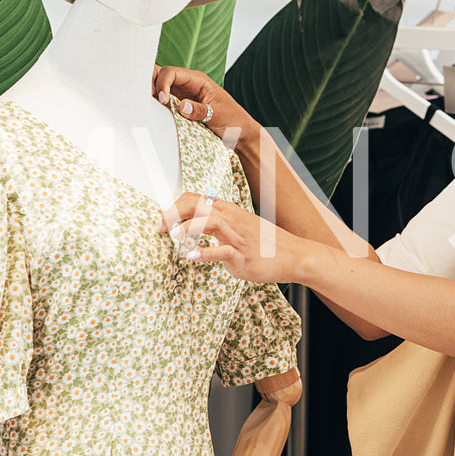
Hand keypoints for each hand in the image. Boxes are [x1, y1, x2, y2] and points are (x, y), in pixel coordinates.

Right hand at [151, 65, 261, 146]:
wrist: (240, 133)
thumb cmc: (233, 120)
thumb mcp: (218, 115)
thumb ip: (200, 110)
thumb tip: (181, 106)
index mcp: (197, 80)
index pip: (171, 72)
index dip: (162, 83)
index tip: (163, 100)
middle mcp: (188, 84)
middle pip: (161, 75)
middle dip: (151, 83)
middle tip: (145, 98)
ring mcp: (183, 95)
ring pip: (160, 87)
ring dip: (152, 94)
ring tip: (146, 105)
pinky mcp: (180, 106)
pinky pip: (164, 101)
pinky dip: (156, 104)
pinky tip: (152, 112)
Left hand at [159, 192, 314, 284]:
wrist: (294, 255)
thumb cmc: (266, 243)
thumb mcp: (241, 226)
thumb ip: (220, 224)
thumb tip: (197, 225)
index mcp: (228, 211)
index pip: (194, 198)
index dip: (174, 206)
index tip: (163, 220)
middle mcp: (231, 219)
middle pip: (197, 205)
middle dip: (173, 214)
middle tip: (160, 227)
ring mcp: (237, 236)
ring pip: (209, 222)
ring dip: (187, 228)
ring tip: (173, 237)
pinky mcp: (242, 255)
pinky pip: (222, 251)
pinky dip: (205, 253)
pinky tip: (192, 257)